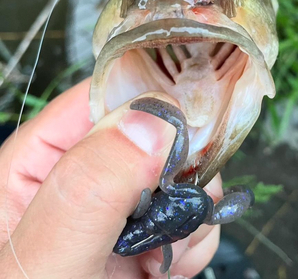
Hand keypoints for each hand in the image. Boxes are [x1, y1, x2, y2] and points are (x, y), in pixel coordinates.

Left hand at [0, 79, 220, 277]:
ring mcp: (116, 208)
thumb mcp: (41, 267)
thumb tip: (151, 120)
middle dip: (178, 163)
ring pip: (179, 172)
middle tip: (177, 201)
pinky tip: (175, 261)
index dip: (148, 99)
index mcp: (39, 161)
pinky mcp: (143, 237)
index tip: (187, 121)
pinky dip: (196, 234)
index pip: (101, 97)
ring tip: (170, 247)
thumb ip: (88, 190)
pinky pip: (189, 212)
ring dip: (191, 205)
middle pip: (152, 131)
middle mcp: (81, 176)